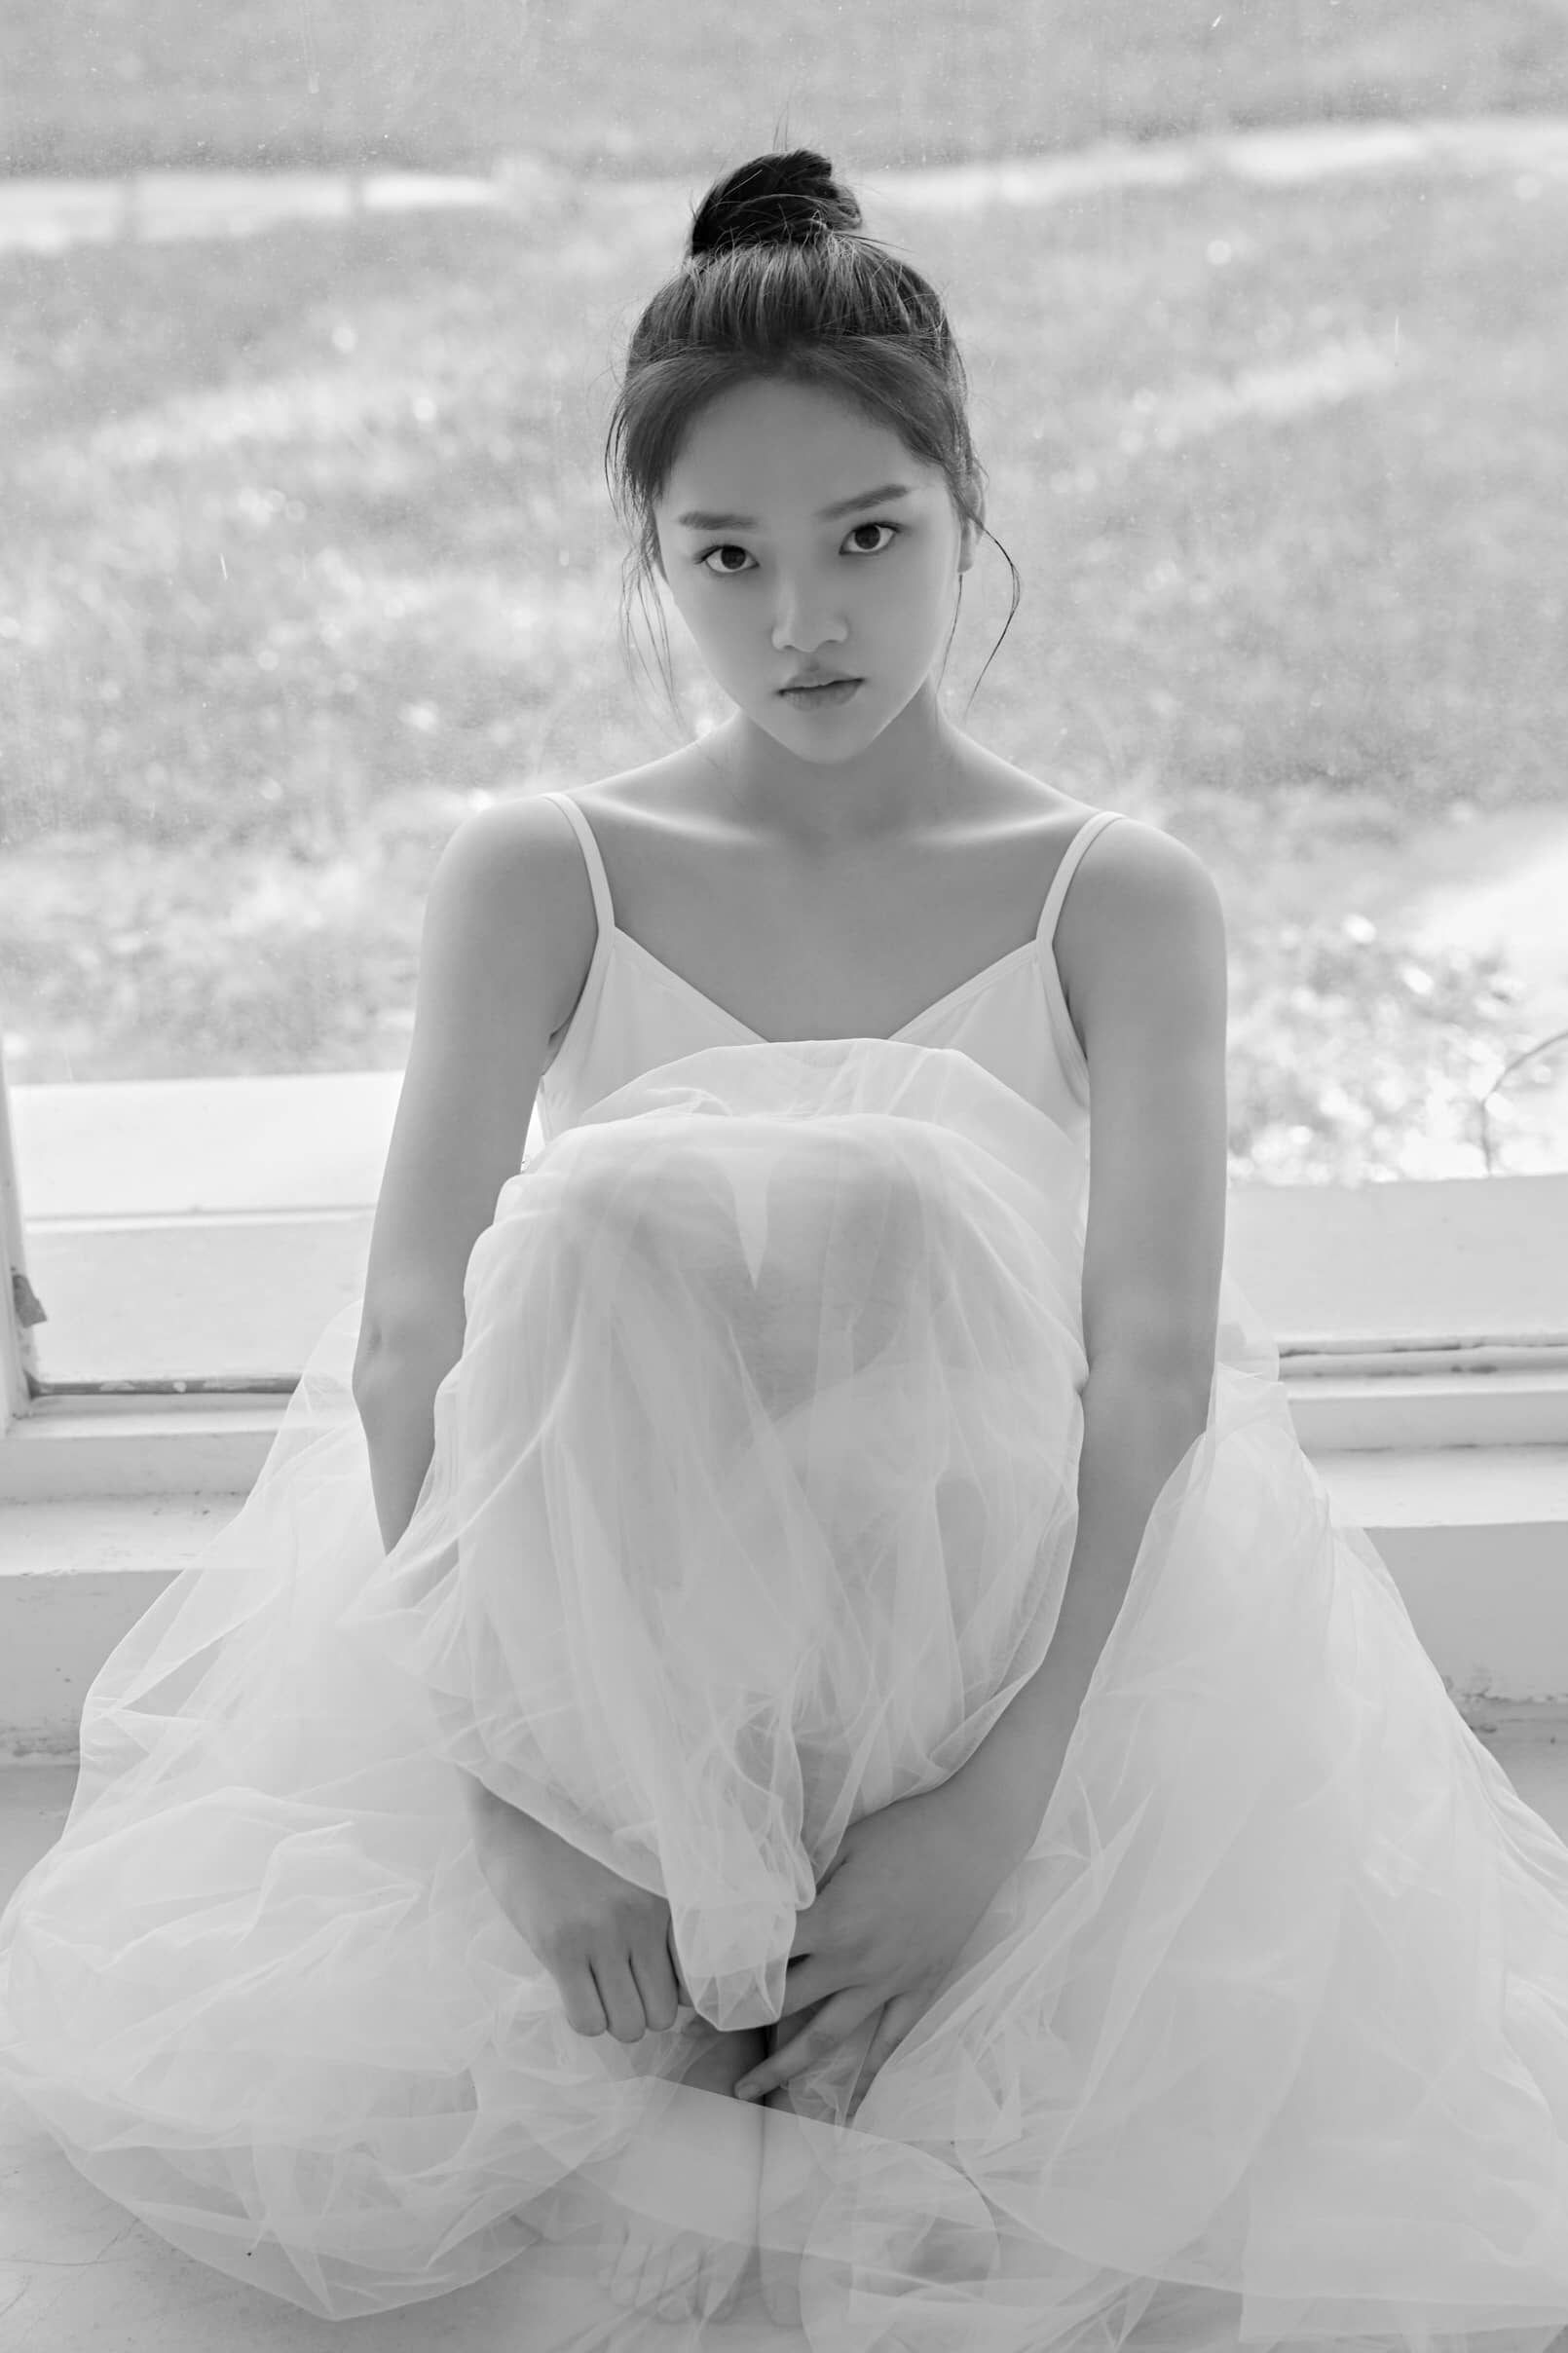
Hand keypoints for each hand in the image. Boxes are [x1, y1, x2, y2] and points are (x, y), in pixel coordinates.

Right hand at [468, 1785, 692, 2043]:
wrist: (518, 1804)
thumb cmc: (572, 1838)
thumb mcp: (631, 1870)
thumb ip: (653, 1915)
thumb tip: (666, 1981)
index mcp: (665, 1896)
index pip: (692, 1981)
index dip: (666, 1989)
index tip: (644, 1980)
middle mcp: (644, 1918)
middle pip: (663, 2014)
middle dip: (639, 2010)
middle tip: (614, 1988)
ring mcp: (604, 1933)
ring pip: (629, 2025)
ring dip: (610, 2017)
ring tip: (592, 1988)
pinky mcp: (561, 1946)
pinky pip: (588, 2020)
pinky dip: (583, 2017)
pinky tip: (571, 1989)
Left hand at [731, 1775, 1019, 2117]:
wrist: (974, 1837)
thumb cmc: (905, 1830)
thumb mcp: (845, 1844)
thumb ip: (805, 1882)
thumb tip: (763, 1902)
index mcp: (832, 1921)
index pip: (765, 1956)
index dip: (727, 1967)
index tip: (692, 1982)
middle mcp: (856, 1961)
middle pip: (785, 2003)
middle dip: (740, 2021)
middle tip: (698, 2037)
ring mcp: (890, 1981)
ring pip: (827, 2037)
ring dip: (784, 2067)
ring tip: (749, 2091)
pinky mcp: (920, 1987)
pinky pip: (891, 2041)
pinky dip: (869, 2076)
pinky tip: (848, 2107)